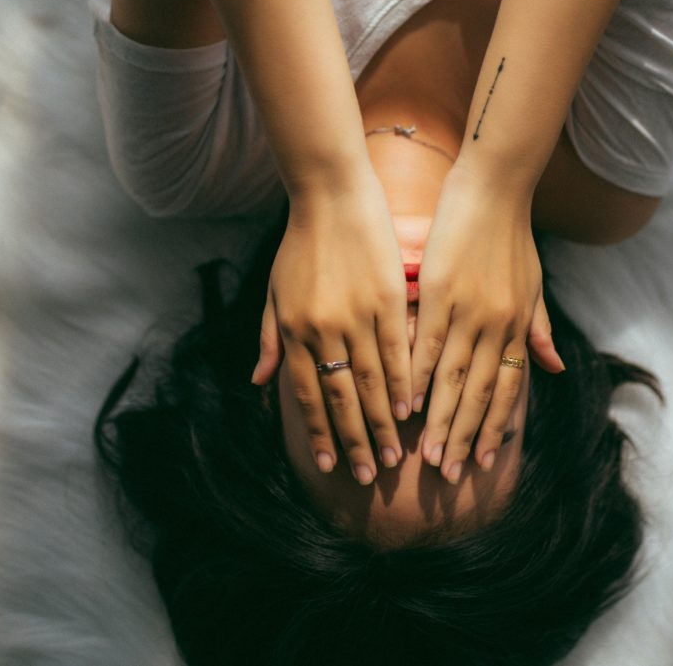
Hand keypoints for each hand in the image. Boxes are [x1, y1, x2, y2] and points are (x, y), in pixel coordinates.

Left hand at [251, 175, 410, 484]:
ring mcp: (356, 314)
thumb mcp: (274, 292)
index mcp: (293, 329)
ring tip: (394, 454)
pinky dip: (403, 381)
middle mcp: (322, 328)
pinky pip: (396, 349)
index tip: (328, 464)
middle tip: (369, 476)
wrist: (330, 195)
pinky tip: (411, 406)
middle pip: (340, 396)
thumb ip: (269, 339)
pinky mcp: (386, 297)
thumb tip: (261, 385)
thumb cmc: (300, 244)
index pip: (305, 394)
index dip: (317, 431)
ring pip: (371, 380)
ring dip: (382, 421)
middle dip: (354, 440)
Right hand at [412, 167, 564, 482]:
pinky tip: (405, 401)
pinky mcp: (441, 290)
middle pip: (480, 393)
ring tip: (425, 455)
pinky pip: (428, 342)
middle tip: (449, 475)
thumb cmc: (513, 234)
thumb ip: (539, 329)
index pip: (507, 389)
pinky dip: (417, 375)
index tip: (482, 462)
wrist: (497, 185)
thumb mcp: (534, 285)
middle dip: (465, 437)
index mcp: (517, 325)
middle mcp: (497, 325)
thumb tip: (554, 370)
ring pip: (453, 377)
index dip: (494, 427)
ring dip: (439, 419)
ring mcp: (469, 309)